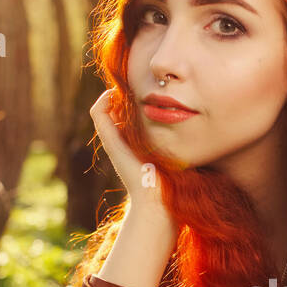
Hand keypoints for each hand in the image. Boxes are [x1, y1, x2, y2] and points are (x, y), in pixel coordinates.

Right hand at [90, 88, 176, 236]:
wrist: (156, 199)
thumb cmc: (170, 180)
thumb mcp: (174, 152)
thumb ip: (176, 139)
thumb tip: (188, 122)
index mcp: (134, 141)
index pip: (126, 113)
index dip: (131, 99)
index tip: (147, 92)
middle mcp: (120, 140)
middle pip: (113, 109)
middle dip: (123, 95)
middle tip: (137, 87)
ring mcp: (112, 140)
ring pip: (102, 109)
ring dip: (112, 95)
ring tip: (126, 89)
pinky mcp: (109, 141)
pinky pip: (98, 113)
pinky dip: (103, 100)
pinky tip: (117, 95)